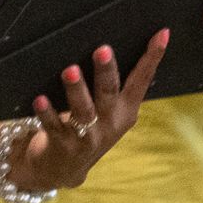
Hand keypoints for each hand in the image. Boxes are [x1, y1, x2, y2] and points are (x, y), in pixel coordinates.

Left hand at [8, 29, 169, 190]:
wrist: (65, 168)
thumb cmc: (89, 127)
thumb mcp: (108, 110)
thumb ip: (111, 85)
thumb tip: (108, 43)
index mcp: (125, 110)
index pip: (142, 80)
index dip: (152, 58)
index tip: (162, 34)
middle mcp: (110, 122)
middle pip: (109, 92)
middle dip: (106, 71)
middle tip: (103, 50)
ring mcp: (88, 136)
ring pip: (83, 110)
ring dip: (77, 90)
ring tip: (70, 71)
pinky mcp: (64, 145)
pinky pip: (54, 126)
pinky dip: (47, 112)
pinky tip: (40, 99)